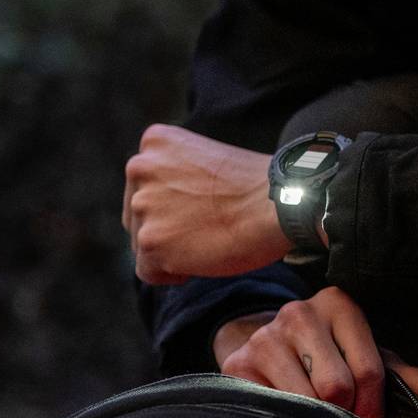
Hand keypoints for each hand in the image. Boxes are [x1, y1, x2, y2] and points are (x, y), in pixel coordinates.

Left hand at [123, 123, 288, 284]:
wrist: (280, 203)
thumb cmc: (256, 186)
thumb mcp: (206, 161)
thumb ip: (175, 176)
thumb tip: (164, 210)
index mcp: (154, 143)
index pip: (144, 186)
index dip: (172, 205)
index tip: (202, 209)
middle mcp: (140, 168)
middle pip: (137, 215)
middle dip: (167, 228)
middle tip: (207, 229)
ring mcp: (142, 204)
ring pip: (143, 244)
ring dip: (171, 251)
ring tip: (208, 242)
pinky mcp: (151, 240)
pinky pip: (147, 271)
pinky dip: (172, 274)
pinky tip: (201, 259)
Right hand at [213, 292, 417, 417]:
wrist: (261, 343)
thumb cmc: (326, 353)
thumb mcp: (364, 356)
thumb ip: (404, 376)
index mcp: (339, 304)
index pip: (369, 369)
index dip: (375, 407)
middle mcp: (300, 313)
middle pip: (337, 386)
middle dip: (346, 414)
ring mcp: (266, 338)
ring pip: (305, 400)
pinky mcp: (238, 364)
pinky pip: (272, 406)